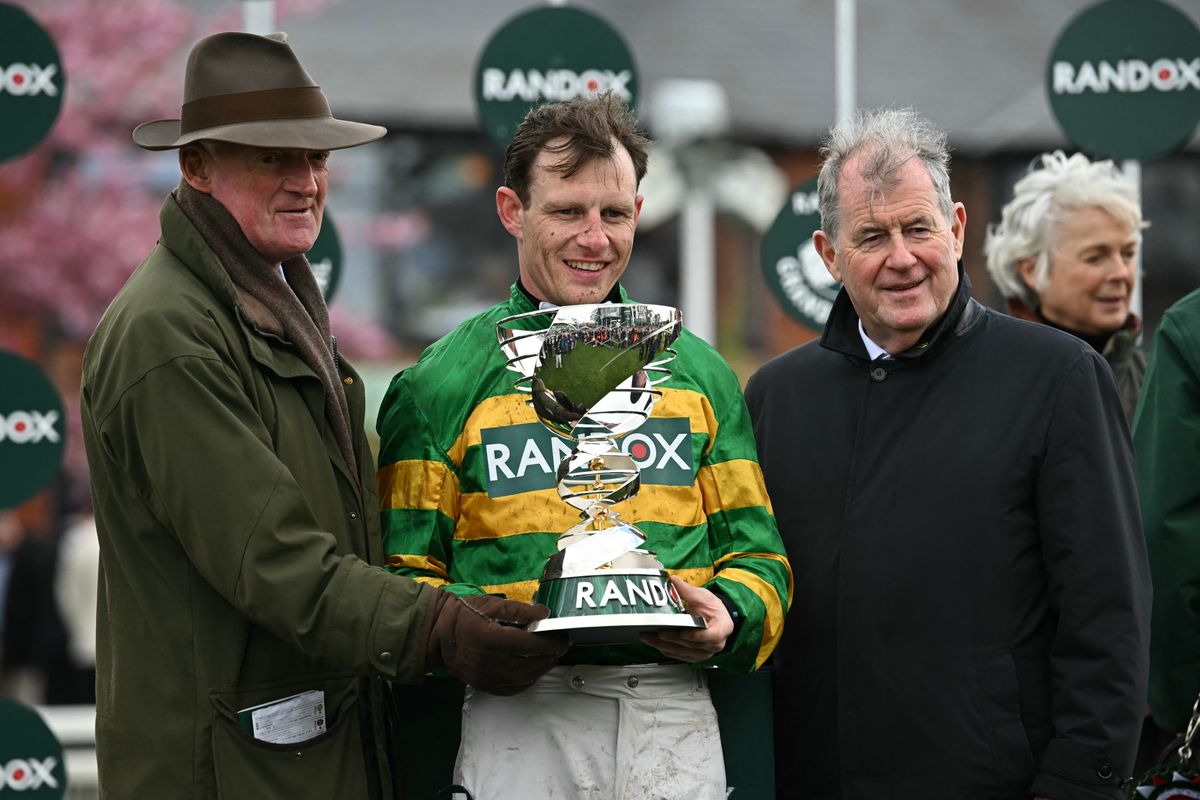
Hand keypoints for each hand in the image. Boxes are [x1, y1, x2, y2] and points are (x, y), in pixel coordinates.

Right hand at [423, 591, 568, 694]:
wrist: (438, 634)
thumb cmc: (466, 614)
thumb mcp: (493, 604)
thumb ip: (520, 610)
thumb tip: (545, 614)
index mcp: (491, 638)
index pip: (530, 644)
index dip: (551, 642)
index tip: (564, 637)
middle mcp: (489, 662)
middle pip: (530, 662)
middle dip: (550, 655)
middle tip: (562, 646)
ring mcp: (486, 677)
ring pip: (524, 677)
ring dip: (542, 667)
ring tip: (552, 656)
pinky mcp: (484, 686)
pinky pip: (513, 688)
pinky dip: (528, 680)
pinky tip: (534, 669)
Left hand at [640, 576, 734, 662]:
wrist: (715, 618)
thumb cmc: (713, 608)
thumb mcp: (703, 596)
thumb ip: (688, 590)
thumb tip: (674, 580)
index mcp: (721, 629)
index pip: (710, 636)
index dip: (695, 636)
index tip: (682, 632)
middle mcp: (713, 645)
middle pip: (690, 645)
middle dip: (671, 639)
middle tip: (655, 632)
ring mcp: (703, 653)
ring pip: (681, 652)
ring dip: (662, 646)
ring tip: (647, 637)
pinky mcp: (692, 656)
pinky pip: (677, 655)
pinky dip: (664, 649)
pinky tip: (653, 642)